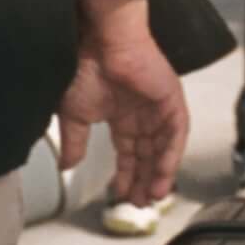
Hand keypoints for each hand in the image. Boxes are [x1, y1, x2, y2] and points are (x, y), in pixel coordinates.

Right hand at [57, 0, 188, 208]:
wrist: (98, 40)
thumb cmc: (84, 67)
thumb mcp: (74, 115)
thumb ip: (75, 142)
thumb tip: (67, 166)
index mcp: (119, 114)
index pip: (128, 152)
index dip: (126, 174)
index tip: (122, 195)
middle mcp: (141, 112)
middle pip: (148, 153)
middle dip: (144, 179)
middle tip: (141, 204)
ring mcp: (158, 105)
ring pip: (164, 146)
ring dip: (160, 172)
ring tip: (153, 196)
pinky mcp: (171, 98)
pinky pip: (177, 132)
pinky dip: (171, 154)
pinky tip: (164, 173)